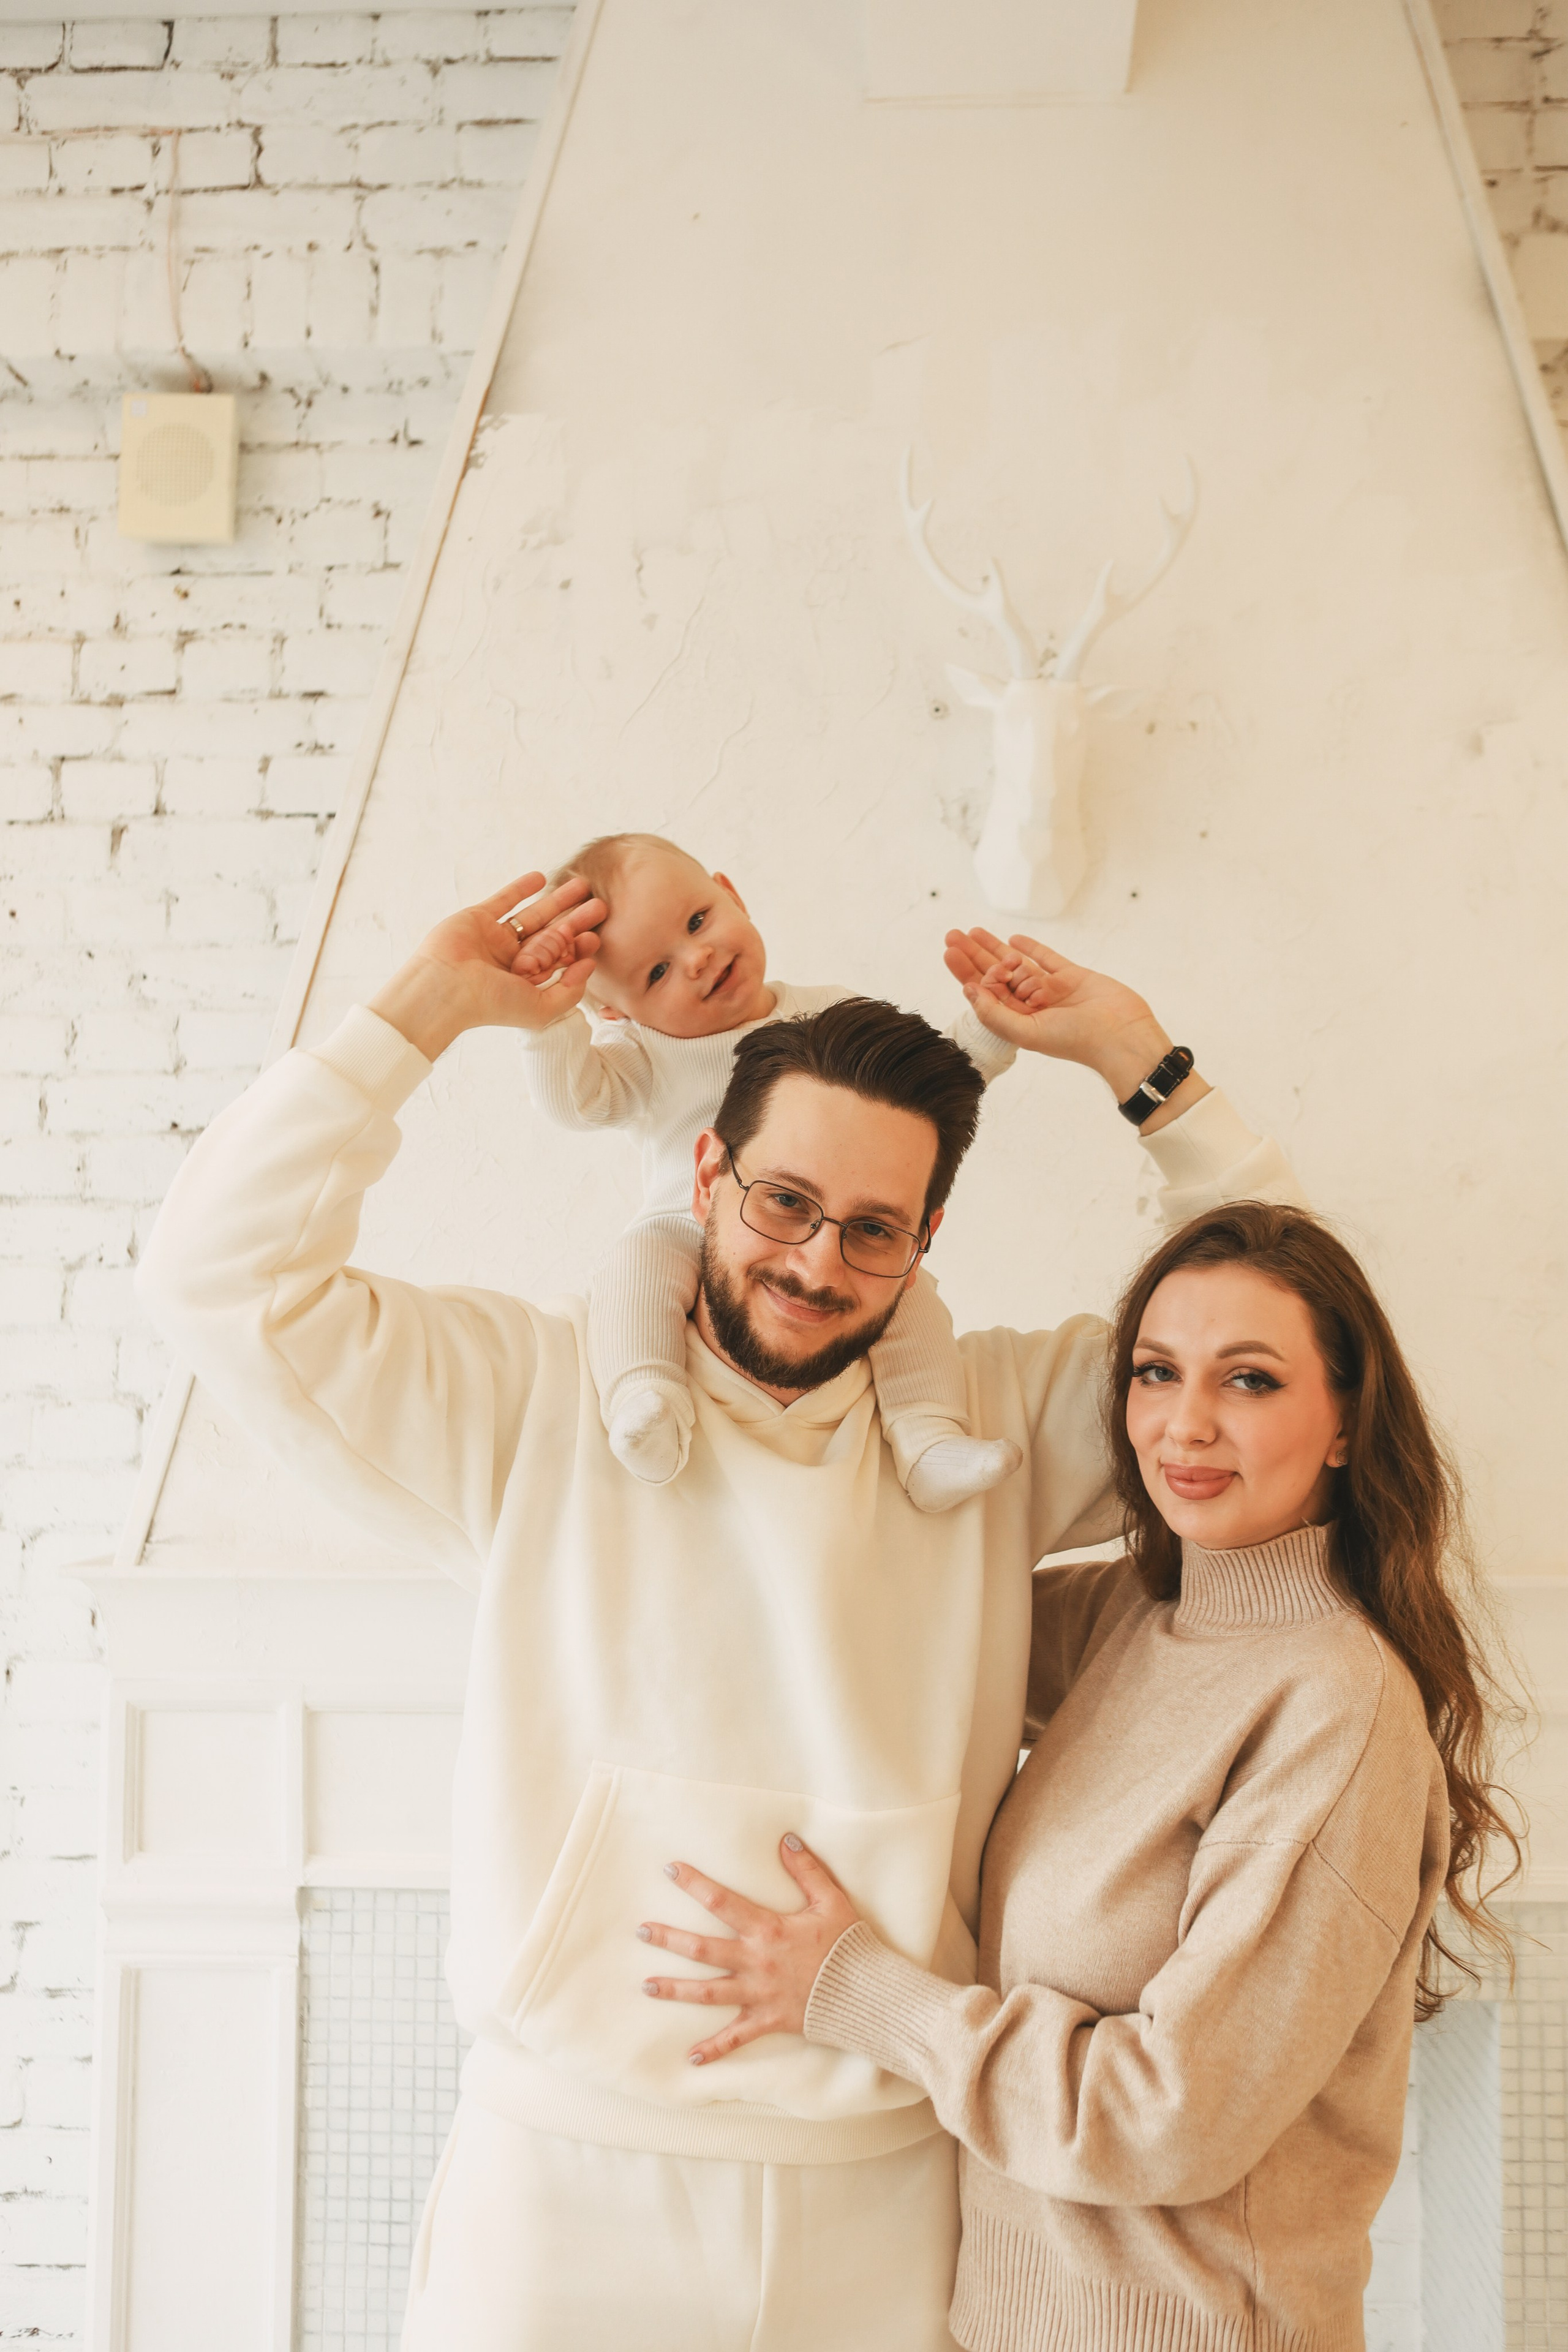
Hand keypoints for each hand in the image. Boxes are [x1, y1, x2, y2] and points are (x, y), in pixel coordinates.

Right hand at [368, 871, 605, 1060]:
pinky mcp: (477, 919)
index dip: (579, 948)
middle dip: (576, 921)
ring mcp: (494, 939)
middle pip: (551, 936)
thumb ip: (570, 992)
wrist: (445, 989)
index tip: (596, 936)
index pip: (559, 962)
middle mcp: (511, 961)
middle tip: (600, 906)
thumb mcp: (542, 1009)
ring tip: (582, 885)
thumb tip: (589, 965)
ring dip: (557, 901)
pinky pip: (503, 900)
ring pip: (532, 915)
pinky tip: (540, 877)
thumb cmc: (492, 1004)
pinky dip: (520, 888)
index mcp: (525, 983)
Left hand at [638, 1836, 859, 2066]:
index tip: (670, 1870)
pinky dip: (714, 2050)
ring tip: (645, 1986)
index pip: (722, 1901)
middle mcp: (756, 1962)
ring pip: (707, 1993)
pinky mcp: (767, 2021)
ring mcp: (758, 1994)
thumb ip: (806, 1870)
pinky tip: (691, 2059)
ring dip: (675, 1989)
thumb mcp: (831, 1900)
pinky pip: (736, 2038)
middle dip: (668, 1939)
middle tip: (640, 1931)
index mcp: (768, 1929)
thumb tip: (786, 1839)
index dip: (694, 1884)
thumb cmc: (848, 1944)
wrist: (866, 1993)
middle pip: (702, 1949)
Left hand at [944, 927, 1207, 1123]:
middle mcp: (1032, 1006)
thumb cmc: (1077, 1041)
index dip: (965, 973)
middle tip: (952, 935)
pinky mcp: (1073, 976)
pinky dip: (1031, 949)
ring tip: (973, 931)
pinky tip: (1013, 940)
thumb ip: (996, 1015)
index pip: (985, 993)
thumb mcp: (1028, 1033)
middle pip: (995, 976)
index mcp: (1019, 1021)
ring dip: (995, 948)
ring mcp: (1053, 990)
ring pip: (1017, 965)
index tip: (949, 953)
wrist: (1122, 1035)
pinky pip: (1047, 959)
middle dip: (973, 955)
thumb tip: (969, 992)